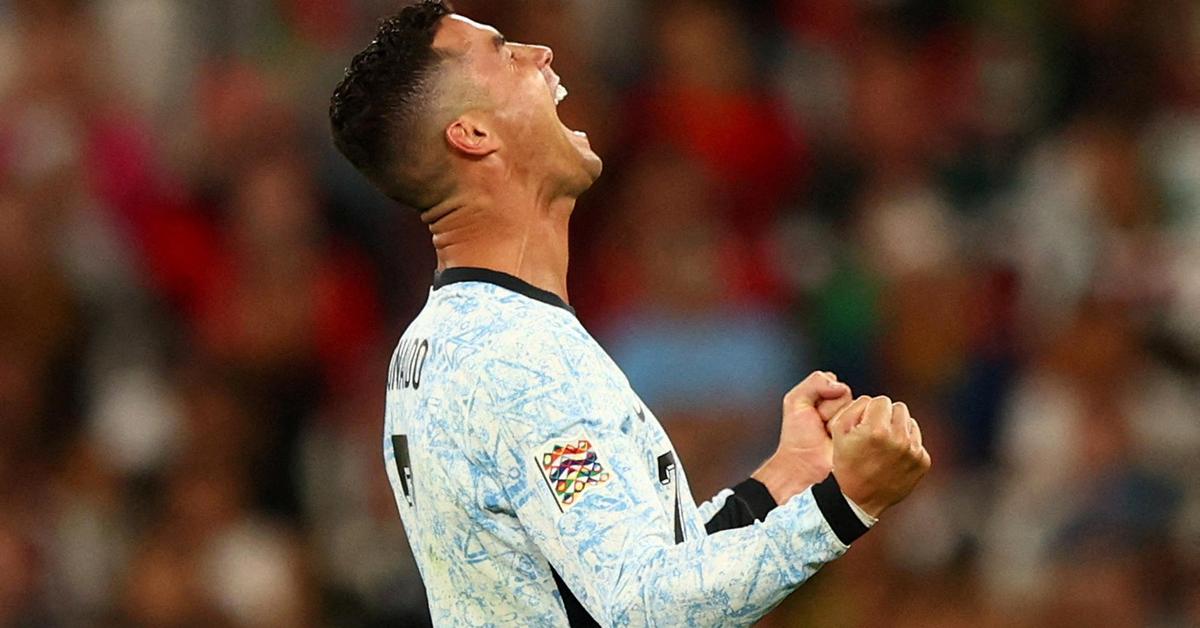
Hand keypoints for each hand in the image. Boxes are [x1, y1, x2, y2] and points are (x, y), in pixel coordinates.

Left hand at [752, 371, 852, 502]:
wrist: (803, 465)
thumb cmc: (797, 438)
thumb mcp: (795, 400)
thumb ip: (815, 381)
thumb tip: (839, 384)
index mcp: (831, 400)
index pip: (837, 385)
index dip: (822, 399)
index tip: (812, 414)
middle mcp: (846, 410)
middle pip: (847, 395)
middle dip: (828, 410)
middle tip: (820, 426)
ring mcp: (856, 424)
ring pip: (855, 409)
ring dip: (837, 423)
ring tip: (828, 435)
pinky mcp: (864, 437)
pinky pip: (863, 423)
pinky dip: (848, 431)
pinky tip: (837, 441)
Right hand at [828, 396, 930, 516]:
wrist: (858, 500)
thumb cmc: (846, 463)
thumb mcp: (838, 431)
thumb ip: (855, 407)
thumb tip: (873, 401)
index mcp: (877, 429)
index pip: (882, 400)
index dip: (871, 411)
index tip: (865, 425)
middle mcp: (899, 439)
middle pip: (899, 408)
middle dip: (887, 417)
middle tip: (876, 434)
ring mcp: (914, 452)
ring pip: (910, 423)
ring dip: (899, 430)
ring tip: (885, 447)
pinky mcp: (923, 462)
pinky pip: (917, 441)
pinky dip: (907, 446)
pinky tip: (894, 458)